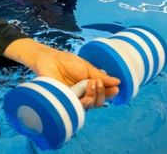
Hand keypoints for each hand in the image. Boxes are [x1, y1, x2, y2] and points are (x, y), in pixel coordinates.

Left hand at [3, 39, 120, 108]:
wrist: (49, 59)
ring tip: (90, 83)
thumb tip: (118, 82)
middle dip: (103, 93)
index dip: (111, 93)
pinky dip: (85, 101)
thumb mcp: (86, 67)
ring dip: (94, 95)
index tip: (115, 88)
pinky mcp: (67, 101)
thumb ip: (100, 75)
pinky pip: (79, 107)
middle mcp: (85, 93)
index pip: (104, 93)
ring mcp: (76, 98)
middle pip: (100, 102)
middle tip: (97, 82)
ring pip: (91, 105)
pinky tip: (85, 93)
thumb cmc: (66, 62)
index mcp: (91, 84)